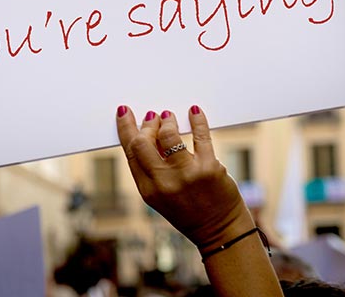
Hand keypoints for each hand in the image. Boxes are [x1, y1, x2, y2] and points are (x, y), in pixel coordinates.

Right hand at [115, 105, 249, 251]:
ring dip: (168, 120)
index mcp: (148, 190)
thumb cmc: (190, 211)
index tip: (125, 113)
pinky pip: (200, 135)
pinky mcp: (209, 167)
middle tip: (154, 117)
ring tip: (170, 117)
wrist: (219, 231)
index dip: (126, 129)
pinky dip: (197, 120)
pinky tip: (194, 112)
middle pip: (144, 142)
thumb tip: (150, 135)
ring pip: (169, 135)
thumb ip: (152, 170)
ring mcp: (187, 174)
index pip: (130, 152)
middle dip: (147, 124)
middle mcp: (164, 182)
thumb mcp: (162, 197)